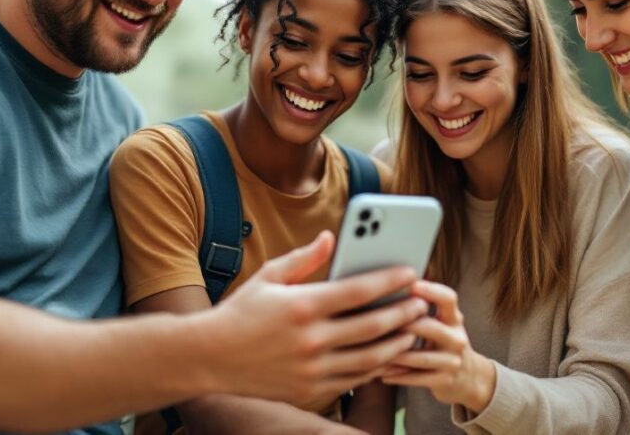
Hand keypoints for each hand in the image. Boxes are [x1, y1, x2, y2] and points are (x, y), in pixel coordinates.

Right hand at [202, 231, 428, 405]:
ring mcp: (311, 369)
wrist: (208, 358)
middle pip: (372, 326)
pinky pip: (353, 380)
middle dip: (403, 313)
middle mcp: (310, 340)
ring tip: (412, 330)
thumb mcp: (268, 277)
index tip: (410, 272)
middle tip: (421, 302)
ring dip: (396, 344)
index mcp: (301, 306)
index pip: (357, 290)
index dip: (389, 281)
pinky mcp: (309, 391)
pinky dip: (375, 368)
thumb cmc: (239, 312)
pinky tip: (386, 355)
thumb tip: (332, 237)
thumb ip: (303, 258)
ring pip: (369, 358)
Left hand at [380, 281, 495, 414]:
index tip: (411, 284)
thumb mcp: (443, 322)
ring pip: (421, 358)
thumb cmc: (443, 342)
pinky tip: (380, 372)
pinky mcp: (445, 382)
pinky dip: (396, 375)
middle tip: (378, 320)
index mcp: (454, 319)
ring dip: (394, 354)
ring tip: (371, 350)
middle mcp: (457, 339)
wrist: (468, 377)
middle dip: (405, 324)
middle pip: (431, 328)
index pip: (448, 299)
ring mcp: (453, 362)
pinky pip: (417, 378)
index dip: (431, 290)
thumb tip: (387, 285)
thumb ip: (422, 308)